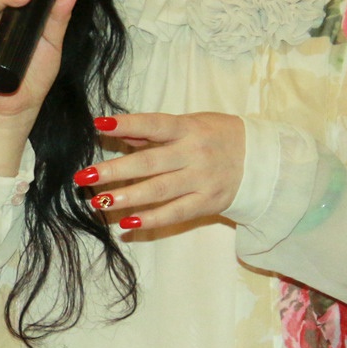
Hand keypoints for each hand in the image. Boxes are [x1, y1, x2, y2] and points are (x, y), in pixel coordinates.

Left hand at [77, 111, 246, 233]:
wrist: (262, 160)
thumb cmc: (218, 136)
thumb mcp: (192, 123)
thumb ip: (157, 130)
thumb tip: (120, 130)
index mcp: (189, 129)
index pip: (154, 125)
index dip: (127, 124)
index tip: (99, 125)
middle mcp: (195, 154)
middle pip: (150, 163)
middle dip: (115, 171)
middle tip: (84, 177)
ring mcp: (202, 181)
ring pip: (160, 191)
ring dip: (127, 197)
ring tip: (99, 202)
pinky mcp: (207, 203)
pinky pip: (176, 213)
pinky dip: (151, 220)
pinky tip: (127, 224)